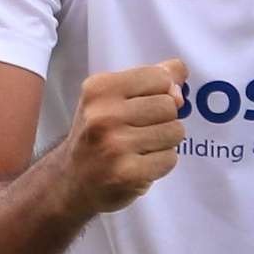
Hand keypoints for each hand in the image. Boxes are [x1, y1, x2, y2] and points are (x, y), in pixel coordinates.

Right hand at [59, 60, 188, 213]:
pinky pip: (170, 158)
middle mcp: (103, 115)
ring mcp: (115, 146)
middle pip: (170, 105)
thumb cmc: (98, 135)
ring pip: (175, 131)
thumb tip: (179, 71)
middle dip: (164, 119)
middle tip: (139, 130)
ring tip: (140, 147)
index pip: (160, 77)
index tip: (142, 105)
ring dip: (165, 141)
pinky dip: (161, 162)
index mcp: (99, 89)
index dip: (161, 92)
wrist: (73, 182)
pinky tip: (140, 164)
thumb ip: (149, 79)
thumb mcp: (113, 98)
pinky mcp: (127, 174)